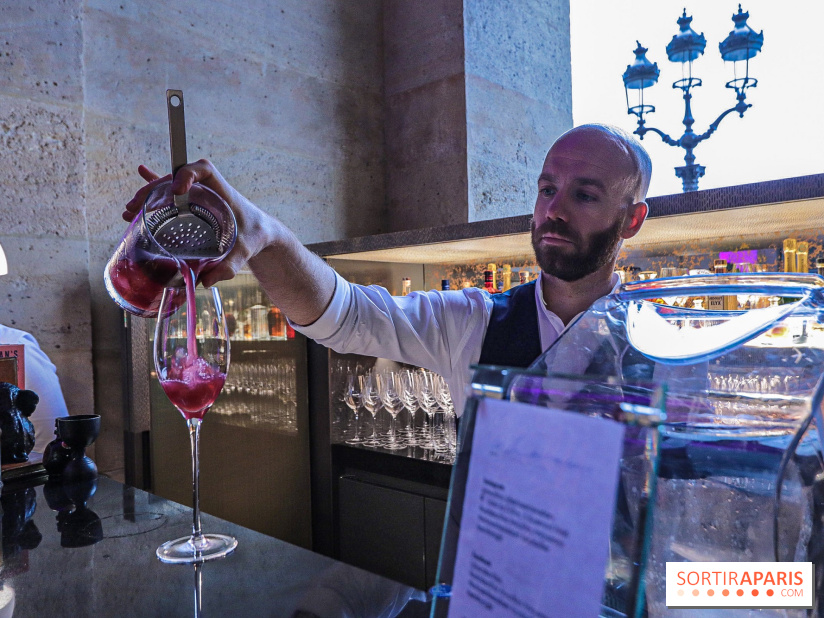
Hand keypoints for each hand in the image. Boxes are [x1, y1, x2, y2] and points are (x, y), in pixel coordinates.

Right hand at [122, 160, 275, 286]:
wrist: (262, 232)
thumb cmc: (257, 235)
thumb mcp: (246, 250)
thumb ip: (231, 266)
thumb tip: (206, 282)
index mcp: (223, 192)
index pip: (204, 169)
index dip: (188, 173)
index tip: (177, 188)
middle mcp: (208, 190)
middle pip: (177, 179)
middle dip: (154, 189)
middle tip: (135, 206)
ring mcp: (199, 197)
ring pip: (170, 189)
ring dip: (149, 196)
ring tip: (130, 211)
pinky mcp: (195, 206)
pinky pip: (172, 196)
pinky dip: (156, 194)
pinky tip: (138, 189)